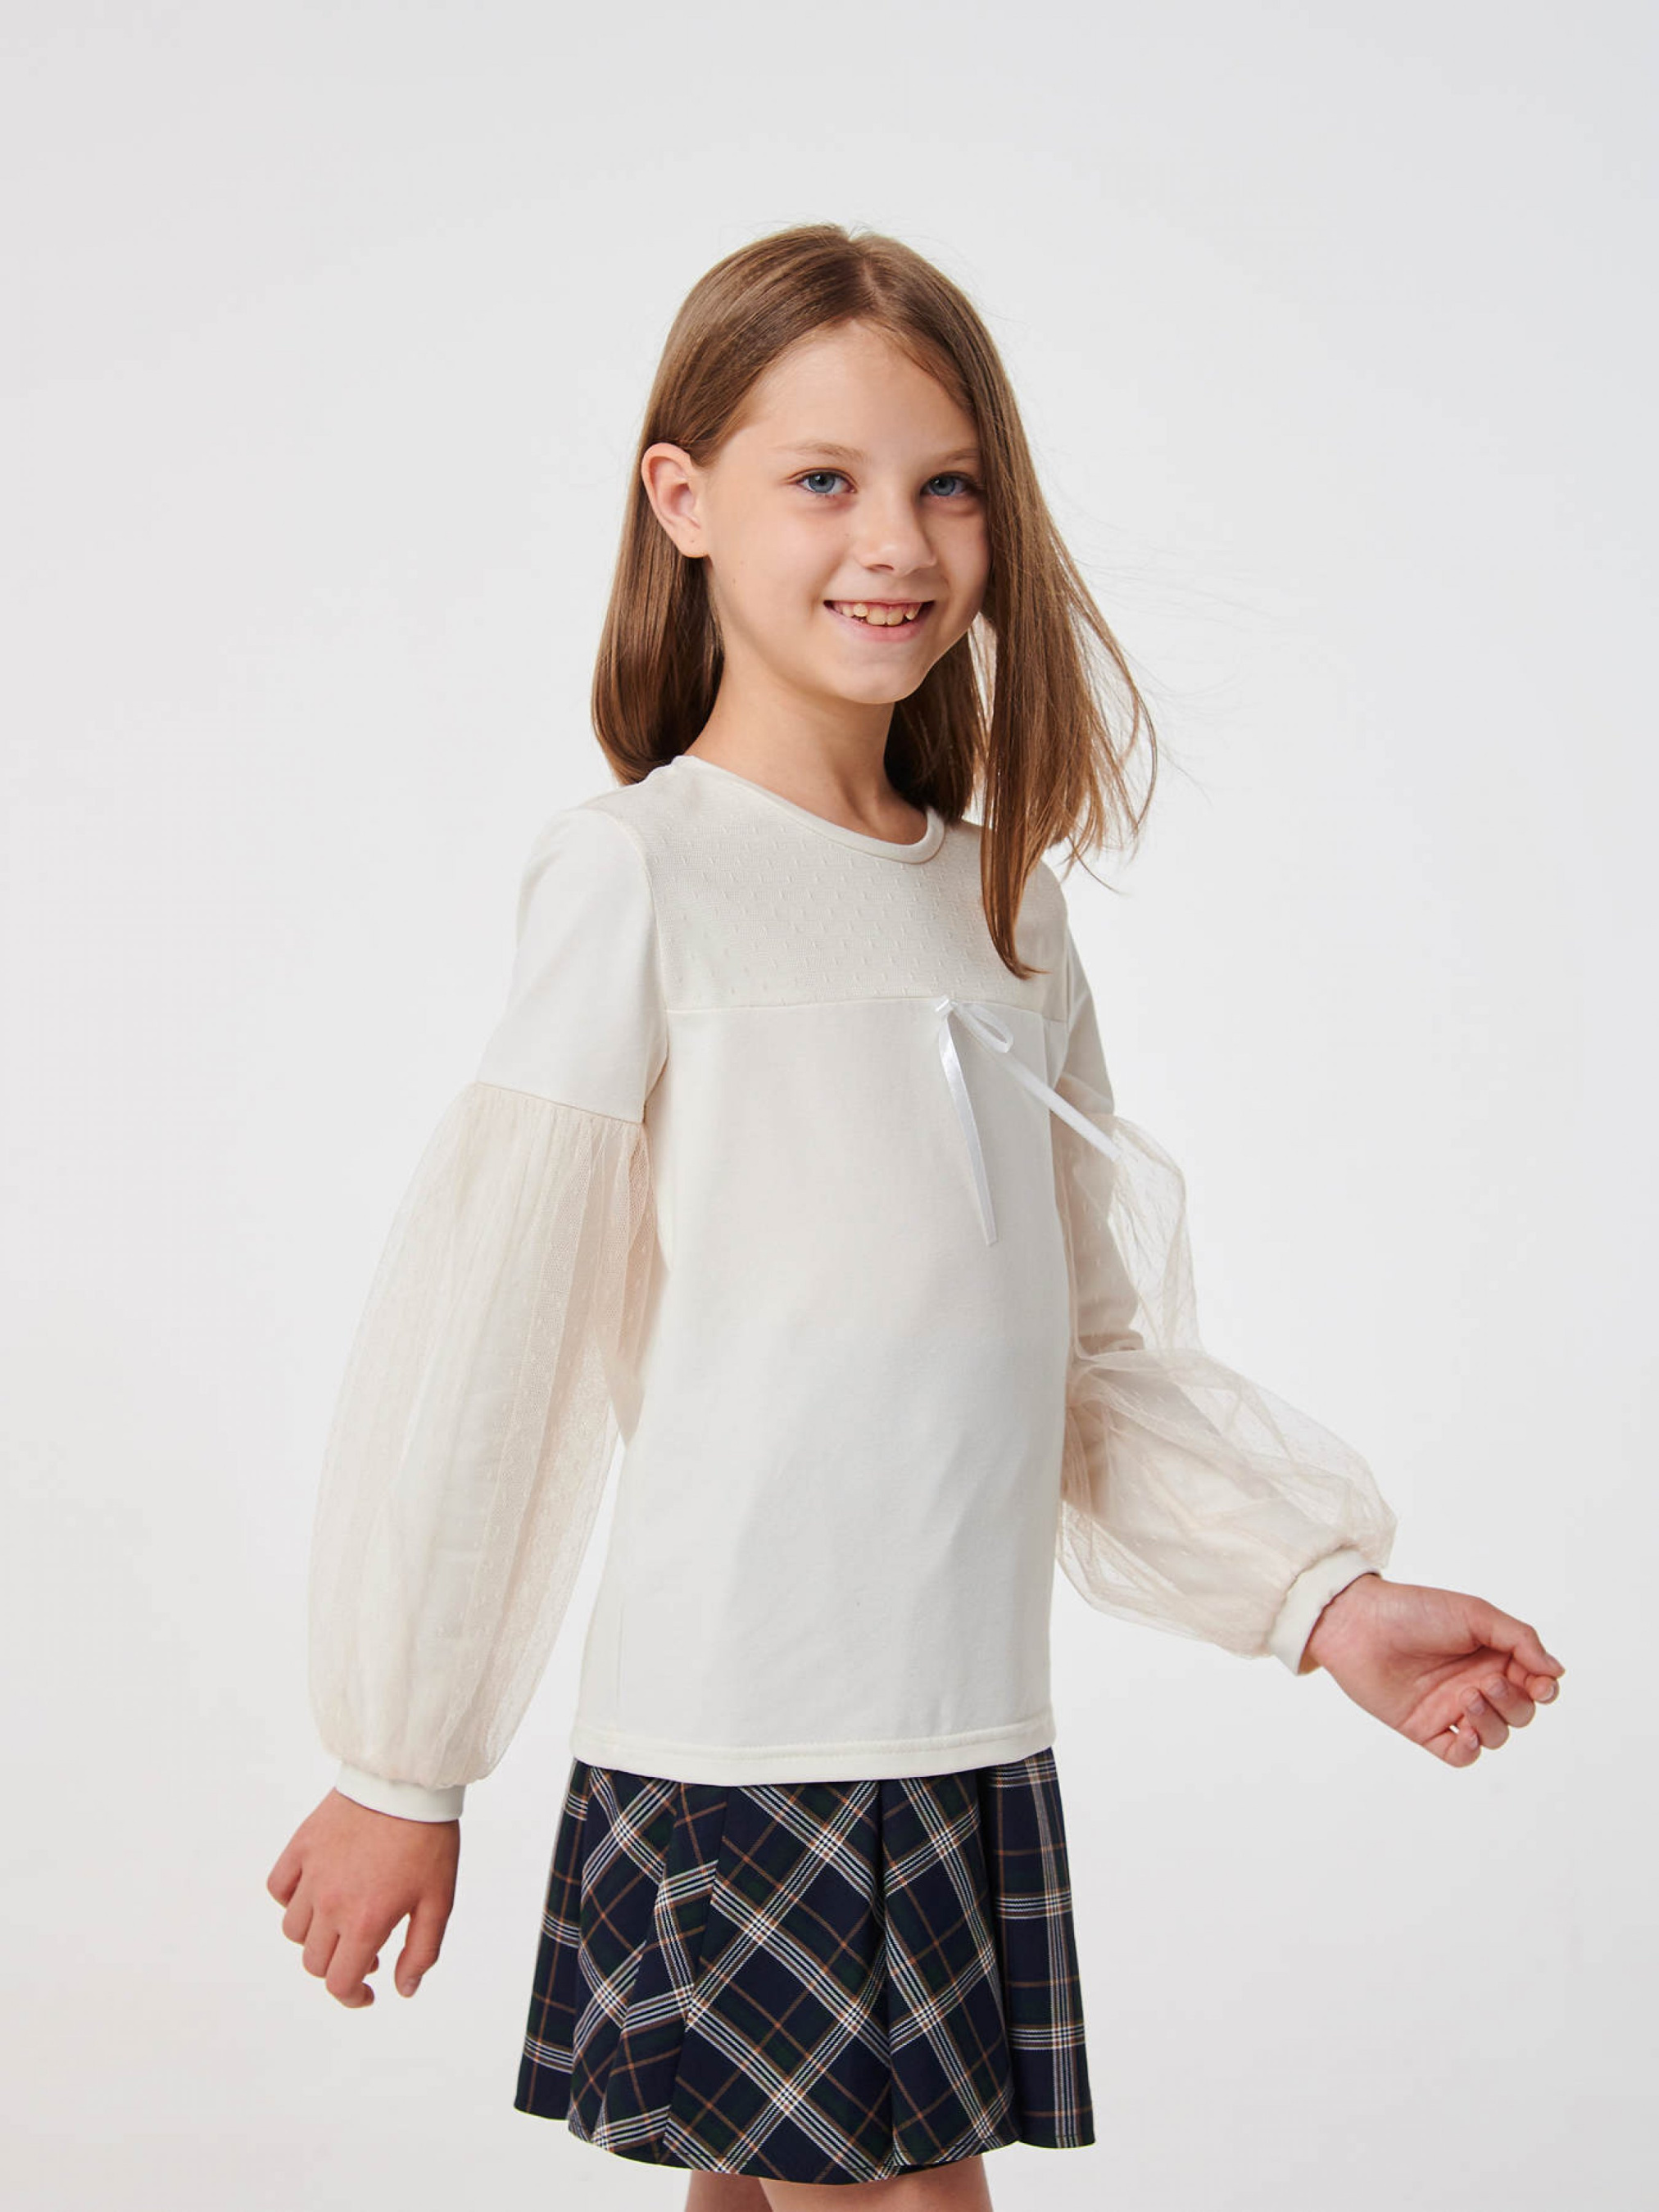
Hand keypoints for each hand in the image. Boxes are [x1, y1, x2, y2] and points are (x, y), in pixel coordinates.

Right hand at [266, 1789, 459, 2008]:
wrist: (410, 1782)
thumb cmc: (429, 1841)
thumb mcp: (439, 1901)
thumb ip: (421, 1952)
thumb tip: (402, 1990)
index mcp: (366, 1921)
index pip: (339, 1983)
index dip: (352, 1997)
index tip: (365, 1992)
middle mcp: (331, 1903)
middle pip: (314, 1962)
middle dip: (338, 1967)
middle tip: (365, 1950)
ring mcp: (312, 1874)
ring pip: (293, 1930)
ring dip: (315, 1937)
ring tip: (342, 1921)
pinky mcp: (302, 1846)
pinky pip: (279, 1888)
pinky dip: (291, 1900)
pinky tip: (315, 1894)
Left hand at [1302, 1574, 1565, 1765]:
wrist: (1358, 1624)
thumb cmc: (1415, 1611)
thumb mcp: (1475, 1614)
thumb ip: (1520, 1640)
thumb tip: (1556, 1671)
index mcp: (1492, 1656)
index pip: (1535, 1684)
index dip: (1544, 1689)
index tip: (1539, 1684)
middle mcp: (1476, 1684)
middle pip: (1520, 1713)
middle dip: (1514, 1704)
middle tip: (1486, 1684)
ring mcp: (1451, 1709)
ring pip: (1495, 1737)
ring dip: (1492, 1724)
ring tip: (1466, 1699)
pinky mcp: (1426, 1729)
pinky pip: (1460, 1756)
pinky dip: (1469, 1751)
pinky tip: (1462, 1733)